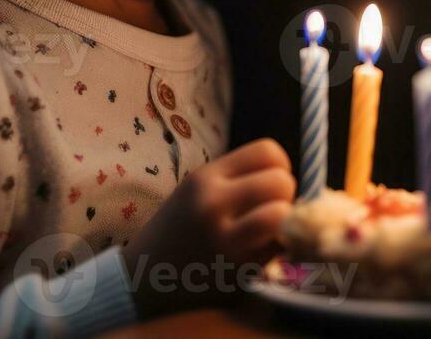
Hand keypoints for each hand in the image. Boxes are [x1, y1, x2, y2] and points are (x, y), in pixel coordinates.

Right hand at [121, 138, 294, 316]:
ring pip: (283, 214)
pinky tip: (262, 250)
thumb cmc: (179, 229)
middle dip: (285, 194)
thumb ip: (237, 179)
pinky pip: (277, 250)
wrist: (142, 278)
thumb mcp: (197, 190)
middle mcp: (213, 204)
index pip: (268, 151)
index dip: (279, 166)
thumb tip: (287, 177)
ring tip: (271, 228)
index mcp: (206, 177)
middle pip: (281, 181)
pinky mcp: (235, 272)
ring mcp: (225, 240)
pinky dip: (278, 248)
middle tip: (271, 207)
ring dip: (286, 221)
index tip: (268, 181)